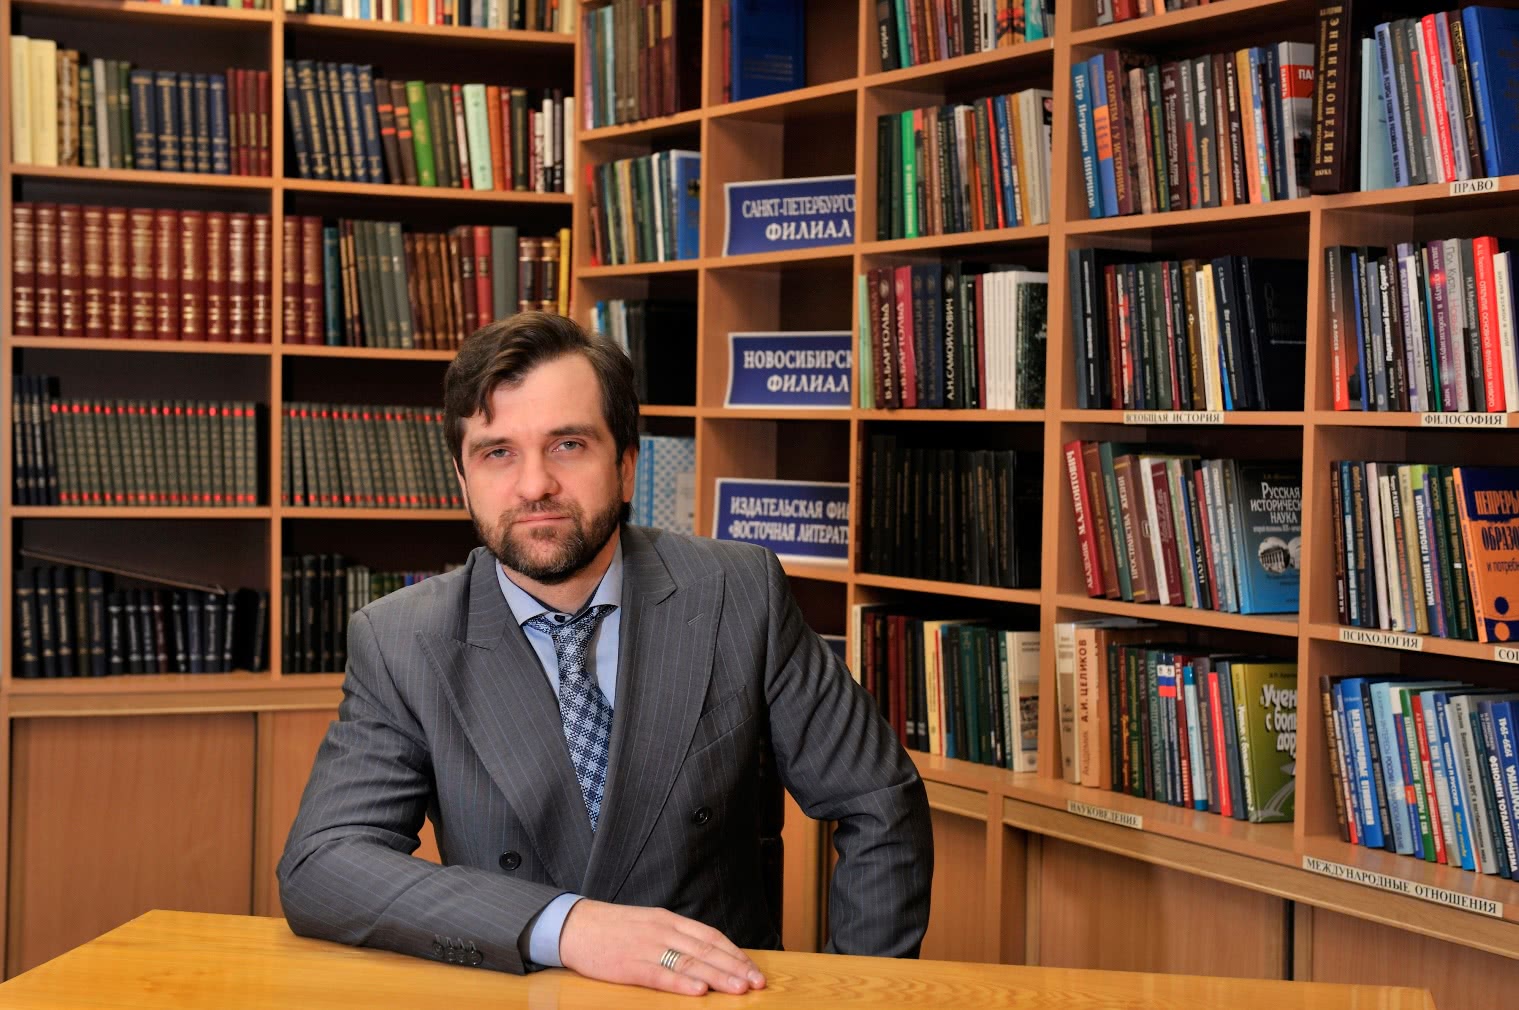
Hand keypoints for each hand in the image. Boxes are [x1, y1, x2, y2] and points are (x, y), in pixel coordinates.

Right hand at [558, 899, 767, 995]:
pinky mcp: (629, 965)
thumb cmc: (613, 928)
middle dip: (735, 967)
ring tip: (739, 989)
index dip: (734, 953)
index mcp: (669, 920)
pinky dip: (681, 984)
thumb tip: (705, 955)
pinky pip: (660, 975)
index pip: (710, 936)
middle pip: (706, 950)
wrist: (574, 924)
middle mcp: (663, 931)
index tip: (753, 968)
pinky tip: (699, 992)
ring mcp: (647, 948)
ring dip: (718, 977)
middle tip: (758, 983)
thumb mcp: (649, 924)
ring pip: (690, 963)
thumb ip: (675, 936)